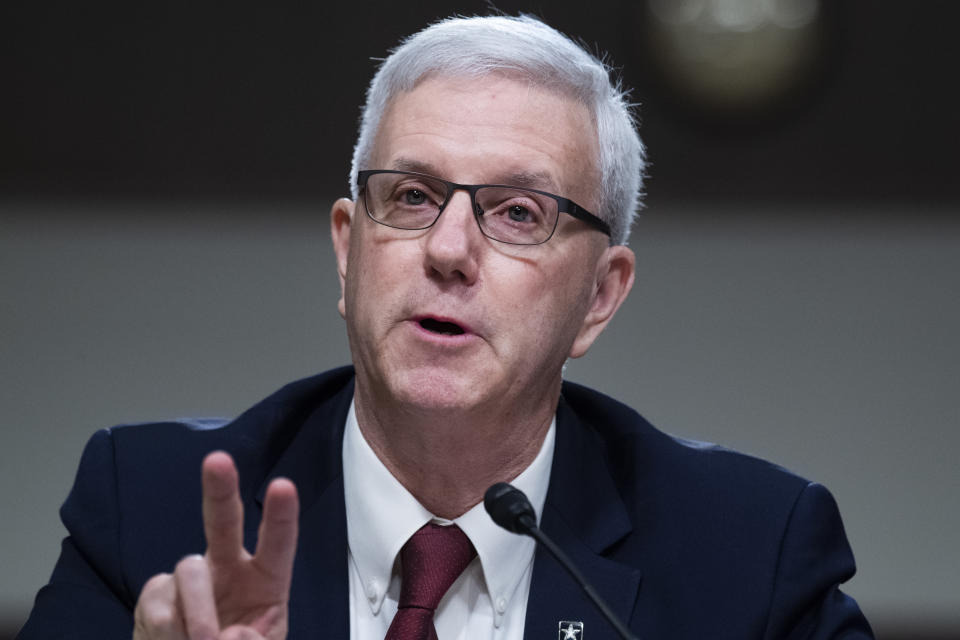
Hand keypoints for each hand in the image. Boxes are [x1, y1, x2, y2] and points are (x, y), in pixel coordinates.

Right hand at [133, 451, 298, 639]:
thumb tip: (230, 637)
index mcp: (266, 580)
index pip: (278, 543)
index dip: (281, 515)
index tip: (283, 486)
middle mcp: (228, 570)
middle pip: (224, 521)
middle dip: (220, 489)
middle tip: (218, 461)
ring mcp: (190, 581)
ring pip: (189, 570)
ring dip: (198, 613)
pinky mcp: (156, 597)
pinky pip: (158, 603)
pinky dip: (169, 632)